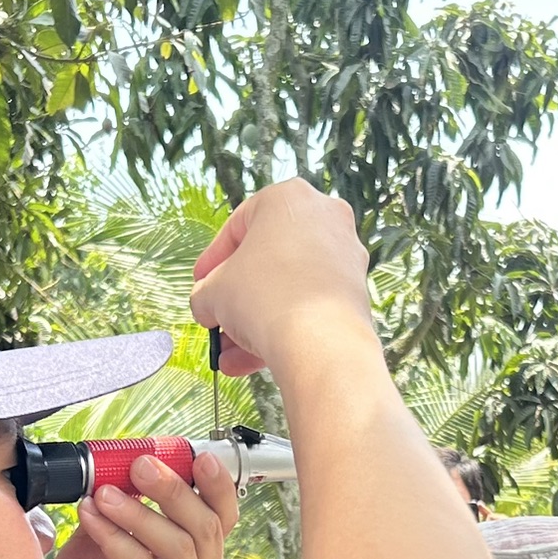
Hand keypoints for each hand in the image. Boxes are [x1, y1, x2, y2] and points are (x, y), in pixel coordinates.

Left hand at [31, 450, 239, 558]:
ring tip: (104, 494)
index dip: (216, 483)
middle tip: (140, 464)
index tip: (197, 455)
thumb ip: (121, 504)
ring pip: (177, 547)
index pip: (223, 516)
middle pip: (205, 526)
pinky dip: (116, 538)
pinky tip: (91, 519)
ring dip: (139, 512)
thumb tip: (116, 462)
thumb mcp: (107, 536)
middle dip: (174, 488)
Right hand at [188, 179, 374, 378]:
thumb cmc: (266, 298)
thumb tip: (206, 305)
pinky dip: (283, 327)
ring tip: (229, 354)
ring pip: (288, 287)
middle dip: (236, 296)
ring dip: (254, 321)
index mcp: (288, 198)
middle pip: (266, 260)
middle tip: (217, 318)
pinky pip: (309, 306)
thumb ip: (204, 292)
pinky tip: (253, 360)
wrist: (320, 341)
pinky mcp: (356, 291)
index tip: (201, 283)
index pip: (237, 227)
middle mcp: (324, 217)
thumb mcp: (214, 291)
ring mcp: (345, 255)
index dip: (212, 261)